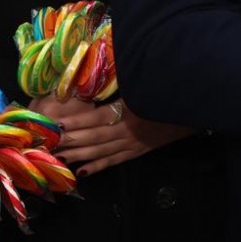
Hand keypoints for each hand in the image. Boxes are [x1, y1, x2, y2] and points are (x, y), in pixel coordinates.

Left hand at [32, 95, 195, 177]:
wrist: (195, 110)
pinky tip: (81, 171)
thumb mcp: (146, 82)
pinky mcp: (137, 153)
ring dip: (77, 155)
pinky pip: (114, 161)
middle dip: (68, 141)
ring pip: (100, 152)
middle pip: (93, 138)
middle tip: (45, 143)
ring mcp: (132, 144)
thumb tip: (103, 70)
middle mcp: (128, 132)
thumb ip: (125, 81)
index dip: (74, 122)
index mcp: (129, 111)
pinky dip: (98, 167)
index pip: (95, 119)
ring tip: (56, 156)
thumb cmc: (168, 91)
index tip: (53, 124)